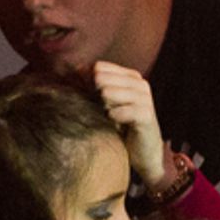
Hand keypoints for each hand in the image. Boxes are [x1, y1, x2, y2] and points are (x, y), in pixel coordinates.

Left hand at [91, 59, 169, 191]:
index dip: (85, 81)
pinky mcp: (146, 115)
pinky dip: (111, 119)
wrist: (142, 152)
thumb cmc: (120, 126)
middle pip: (101, 78)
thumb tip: (73, 71)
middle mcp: (140, 84)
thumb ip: (93, 87)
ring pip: (108, 93)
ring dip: (102, 107)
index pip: (99, 67)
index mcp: (131, 77)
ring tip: (107, 117)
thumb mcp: (106, 104)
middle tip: (99, 111)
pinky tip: (114, 124)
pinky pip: (118, 112)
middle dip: (93, 95)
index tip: (84, 98)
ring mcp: (145, 98)